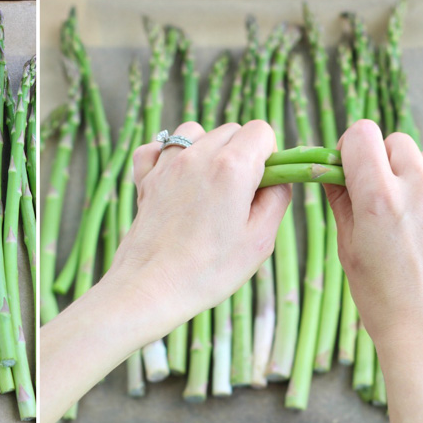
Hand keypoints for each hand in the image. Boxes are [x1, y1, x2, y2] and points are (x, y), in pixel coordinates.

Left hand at [116, 120, 291, 347]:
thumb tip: (278, 179)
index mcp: (232, 168)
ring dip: (205, 151)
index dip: (268, 156)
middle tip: (235, 197)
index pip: (261, 132)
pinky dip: (166, 157)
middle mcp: (197, 156)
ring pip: (194, 133)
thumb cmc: (207, 271)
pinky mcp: (144, 180)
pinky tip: (174, 180)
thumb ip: (277, 199)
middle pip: (230, 132)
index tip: (261, 186)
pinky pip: (156, 149)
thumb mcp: (260, 241)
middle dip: (239, 156)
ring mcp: (166, 166)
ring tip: (206, 187)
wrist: (150, 290)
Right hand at [325, 120, 422, 356]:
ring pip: (419, 156)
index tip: (340, 172)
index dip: (345, 149)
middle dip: (375, 158)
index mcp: (378, 199)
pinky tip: (413, 219)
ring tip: (390, 206)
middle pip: (393, 141)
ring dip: (401, 170)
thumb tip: (332, 176)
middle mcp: (415, 189)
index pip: (362, 136)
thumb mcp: (349, 250)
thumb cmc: (381, 298)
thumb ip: (342, 204)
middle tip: (364, 192)